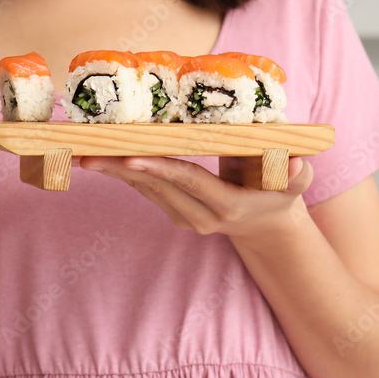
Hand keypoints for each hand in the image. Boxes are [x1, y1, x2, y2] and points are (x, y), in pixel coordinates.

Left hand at [79, 155, 314, 240]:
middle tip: (87, 153)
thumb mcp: (295, 185)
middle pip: (157, 187)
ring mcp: (184, 218)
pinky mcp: (173, 213)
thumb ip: (296, 174)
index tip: (131, 156)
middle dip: (121, 169)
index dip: (160, 169)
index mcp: (227, 207)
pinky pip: (146, 190)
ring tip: (81, 153)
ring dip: (113, 171)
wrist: (267, 224)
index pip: (189, 182)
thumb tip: (295, 163)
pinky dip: (123, 172)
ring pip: (145, 190)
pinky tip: (100, 157)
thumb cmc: (281, 193)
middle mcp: (200, 217)